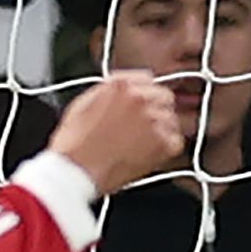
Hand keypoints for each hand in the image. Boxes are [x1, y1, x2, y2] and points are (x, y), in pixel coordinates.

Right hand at [49, 70, 189, 194]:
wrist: (75, 171)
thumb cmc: (74, 144)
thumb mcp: (84, 103)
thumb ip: (109, 91)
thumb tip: (124, 91)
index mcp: (121, 84)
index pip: (148, 80)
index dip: (144, 95)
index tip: (143, 105)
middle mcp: (140, 98)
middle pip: (164, 98)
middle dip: (156, 110)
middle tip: (144, 128)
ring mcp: (154, 120)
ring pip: (171, 120)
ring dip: (161, 130)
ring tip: (139, 145)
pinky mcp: (163, 143)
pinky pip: (176, 141)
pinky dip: (165, 150)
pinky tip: (146, 155)